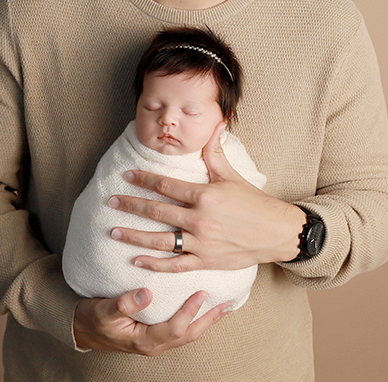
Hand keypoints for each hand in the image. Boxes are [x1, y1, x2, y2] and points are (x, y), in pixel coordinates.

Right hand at [72, 288, 228, 354]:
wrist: (82, 330)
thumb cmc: (92, 320)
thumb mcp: (103, 310)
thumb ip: (124, 303)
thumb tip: (146, 294)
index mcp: (144, 340)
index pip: (175, 328)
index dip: (189, 312)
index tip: (201, 293)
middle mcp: (154, 344)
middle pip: (189, 334)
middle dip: (209, 319)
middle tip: (227, 303)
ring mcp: (156, 341)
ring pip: (187, 333)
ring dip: (206, 320)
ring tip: (223, 306)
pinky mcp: (155, 334)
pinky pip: (181, 329)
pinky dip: (195, 318)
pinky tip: (202, 307)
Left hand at [108, 123, 305, 271]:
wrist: (276, 232)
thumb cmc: (254, 202)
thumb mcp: (232, 174)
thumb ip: (215, 151)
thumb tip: (214, 122)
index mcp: (204, 195)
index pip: (166, 185)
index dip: (143, 180)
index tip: (127, 176)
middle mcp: (199, 219)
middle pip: (156, 211)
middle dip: (131, 205)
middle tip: (111, 202)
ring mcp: (201, 242)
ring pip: (160, 240)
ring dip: (134, 236)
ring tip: (114, 231)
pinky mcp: (205, 261)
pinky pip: (175, 264)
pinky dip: (154, 264)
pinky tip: (136, 260)